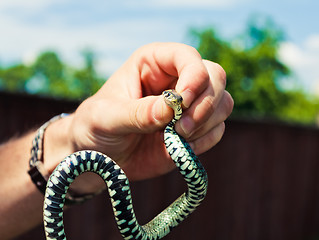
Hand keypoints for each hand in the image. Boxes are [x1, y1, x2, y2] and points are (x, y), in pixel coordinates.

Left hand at [67, 42, 232, 181]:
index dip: (194, 76)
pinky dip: (204, 141)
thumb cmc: (96, 127)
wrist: (100, 158)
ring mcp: (189, 106)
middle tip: (179, 128)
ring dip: (205, 124)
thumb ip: (137, 112)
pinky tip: (178, 148)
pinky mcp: (195, 130)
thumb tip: (171, 109)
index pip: (188, 57)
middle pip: (216, 76)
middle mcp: (177, 80)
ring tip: (175, 138)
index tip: (181, 103)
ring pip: (223, 103)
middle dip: (204, 104)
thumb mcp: (106, 117)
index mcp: (154, 63)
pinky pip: (217, 131)